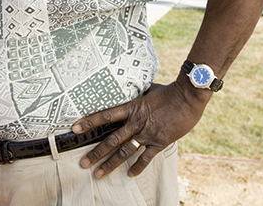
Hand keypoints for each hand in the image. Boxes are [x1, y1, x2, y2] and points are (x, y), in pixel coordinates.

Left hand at [71, 81, 208, 177]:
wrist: (188, 96)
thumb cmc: (169, 90)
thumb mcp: (147, 89)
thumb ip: (136, 94)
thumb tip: (126, 88)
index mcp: (132, 108)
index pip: (105, 116)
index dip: (89, 122)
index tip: (75, 129)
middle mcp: (136, 122)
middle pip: (111, 140)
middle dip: (96, 153)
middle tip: (83, 163)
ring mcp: (147, 133)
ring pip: (125, 152)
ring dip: (111, 164)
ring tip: (99, 174)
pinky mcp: (160, 141)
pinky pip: (147, 157)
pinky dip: (138, 167)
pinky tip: (130, 174)